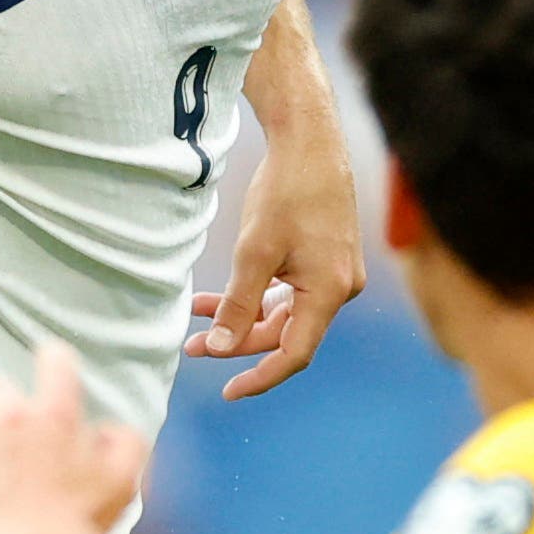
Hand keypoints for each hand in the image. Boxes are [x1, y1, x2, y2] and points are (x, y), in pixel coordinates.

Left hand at [0, 343, 149, 533]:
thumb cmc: (83, 520)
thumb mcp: (125, 478)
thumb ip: (124, 443)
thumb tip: (107, 429)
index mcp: (58, 414)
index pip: (55, 362)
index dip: (53, 363)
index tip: (49, 368)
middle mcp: (14, 415)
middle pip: (0, 388)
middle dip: (0, 404)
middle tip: (6, 430)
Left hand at [186, 123, 364, 399]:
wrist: (311, 142)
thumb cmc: (287, 191)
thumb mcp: (254, 252)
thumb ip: (238, 305)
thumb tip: (221, 349)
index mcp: (329, 291)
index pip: (294, 353)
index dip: (261, 377)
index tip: (229, 391)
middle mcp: (340, 288)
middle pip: (285, 333)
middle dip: (238, 340)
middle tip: (193, 345)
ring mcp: (334, 273)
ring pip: (283, 311)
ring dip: (242, 315)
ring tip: (197, 314)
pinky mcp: (325, 258)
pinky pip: (289, 290)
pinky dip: (256, 294)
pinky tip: (220, 293)